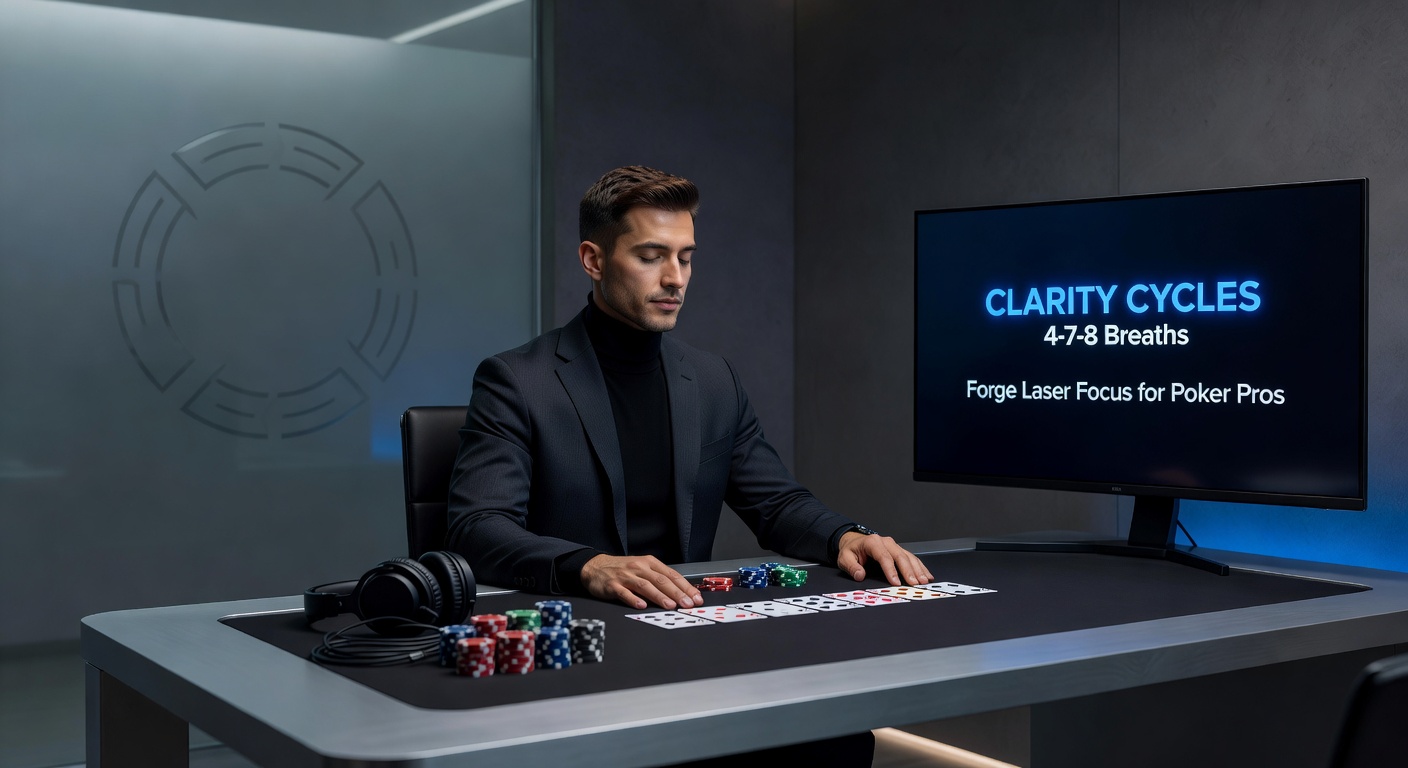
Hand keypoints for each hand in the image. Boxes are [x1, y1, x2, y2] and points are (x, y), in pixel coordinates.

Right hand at [579, 554, 702, 609]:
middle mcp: (639, 567)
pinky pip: (624, 593)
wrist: (595, 566)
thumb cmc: (623, 569)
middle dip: (677, 593)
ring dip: (659, 596)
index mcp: (649, 563)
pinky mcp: (613, 585)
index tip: (696, 598)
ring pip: (645, 586)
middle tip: (688, 604)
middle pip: (661, 580)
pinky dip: (633, 599)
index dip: (685, 586)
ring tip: (671, 605)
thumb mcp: (642, 568)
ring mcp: (626, 576)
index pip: (671, 575)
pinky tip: (641, 606)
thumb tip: (680, 593)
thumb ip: (659, 579)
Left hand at [836, 532, 932, 585]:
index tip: (896, 582)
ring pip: (909, 557)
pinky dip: (920, 567)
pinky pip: (912, 558)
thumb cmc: (851, 551)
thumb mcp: (844, 558)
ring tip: (923, 581)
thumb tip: (859, 575)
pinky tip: (927, 575)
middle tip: (914, 584)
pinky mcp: (899, 551)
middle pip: (900, 556)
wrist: (854, 542)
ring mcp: (894, 546)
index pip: (884, 556)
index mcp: (872, 542)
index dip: (891, 570)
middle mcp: (886, 542)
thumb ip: (851, 567)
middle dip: (908, 571)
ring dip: (917, 570)